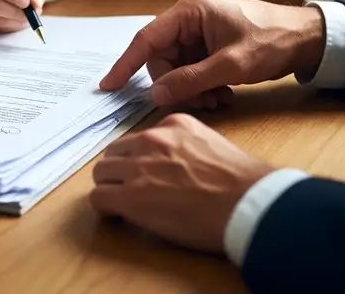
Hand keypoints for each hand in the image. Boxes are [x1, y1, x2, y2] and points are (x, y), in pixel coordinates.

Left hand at [90, 113, 273, 253]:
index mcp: (173, 125)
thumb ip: (187, 146)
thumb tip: (176, 165)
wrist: (246, 201)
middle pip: (114, 152)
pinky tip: (118, 217)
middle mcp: (151, 140)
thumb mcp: (211, 144)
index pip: (139, 139)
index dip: (139, 160)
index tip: (147, 175)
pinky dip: (105, 208)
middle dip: (119, 171)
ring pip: (102, 172)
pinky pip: (99, 198)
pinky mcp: (131, 196)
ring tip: (123, 206)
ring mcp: (139, 166)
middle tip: (130, 191)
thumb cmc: (240, 182)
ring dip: (110, 188)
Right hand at [100, 0, 325, 105]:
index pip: (146, 39)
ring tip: (218, 100)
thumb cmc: (272, 41)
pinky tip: (223, 94)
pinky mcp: (209, 42)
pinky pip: (192, 67)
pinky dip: (202, 85)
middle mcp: (189, 15)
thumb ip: (190, 80)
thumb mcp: (230, 65)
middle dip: (176, 84)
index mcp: (189, 10)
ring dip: (192, 88)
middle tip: (201, 102)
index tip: (108, 86)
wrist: (308, 38)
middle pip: (162, 57)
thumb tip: (155, 94)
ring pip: (177, 66)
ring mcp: (199, 29)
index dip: (125, 64)